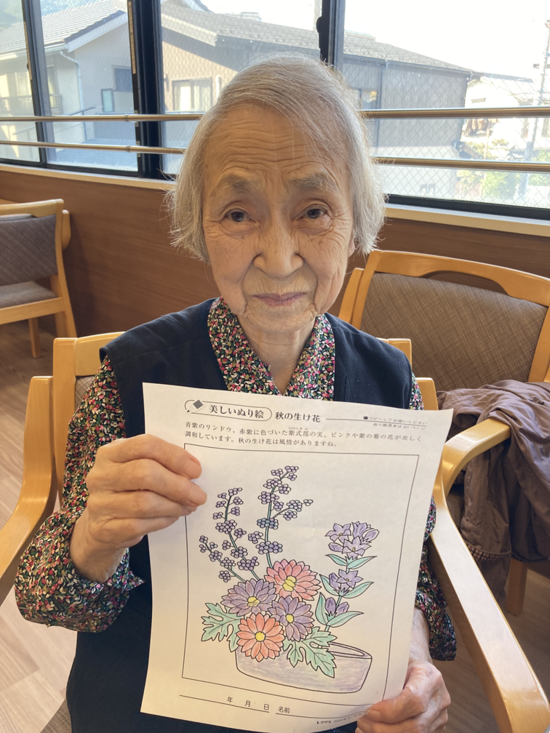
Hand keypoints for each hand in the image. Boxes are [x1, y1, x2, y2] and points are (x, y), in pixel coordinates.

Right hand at [70, 434, 205, 581]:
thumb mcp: (136, 468)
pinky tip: (173, 517)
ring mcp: (99, 503)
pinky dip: (162, 521)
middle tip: (198, 495)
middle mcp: (101, 476)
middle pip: (144, 473)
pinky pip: (140, 525)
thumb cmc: (127, 490)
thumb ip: (160, 463)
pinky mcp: (104, 529)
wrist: (100, 525)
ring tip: (189, 506)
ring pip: (144, 502)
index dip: (174, 456)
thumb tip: (192, 470)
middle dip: (178, 485)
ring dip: (174, 505)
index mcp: (110, 453)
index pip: (145, 445)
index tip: (196, 470)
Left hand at [356, 610, 449, 731]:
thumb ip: (384, 673)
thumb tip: (357, 687)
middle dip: (385, 729)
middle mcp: (439, 699)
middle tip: (362, 723)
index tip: (370, 711)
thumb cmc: (404, 661)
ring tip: (366, 729)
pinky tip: (376, 731)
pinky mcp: (436, 728)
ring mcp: (439, 716)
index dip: (391, 711)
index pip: (414, 700)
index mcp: (430, 676)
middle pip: (415, 725)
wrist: (421, 667)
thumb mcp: (395, 659)